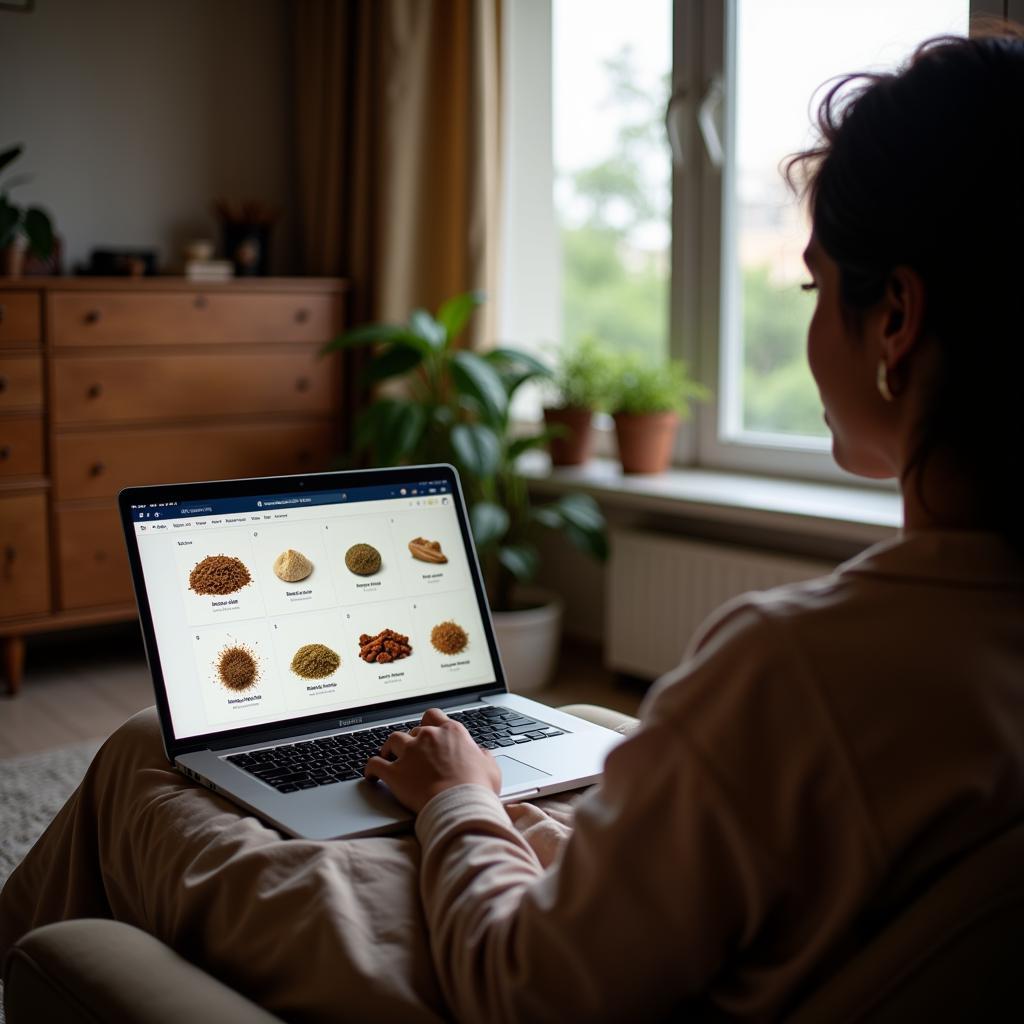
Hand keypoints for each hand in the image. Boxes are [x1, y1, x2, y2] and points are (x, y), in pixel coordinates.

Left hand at [365, 708, 501, 812]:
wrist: (460, 807)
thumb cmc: (477, 789)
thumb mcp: (490, 768)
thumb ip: (483, 756)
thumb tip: (480, 754)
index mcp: (451, 732)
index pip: (434, 716)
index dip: (428, 724)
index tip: (427, 731)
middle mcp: (428, 737)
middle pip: (413, 730)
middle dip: (411, 739)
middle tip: (412, 751)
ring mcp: (409, 753)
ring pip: (392, 740)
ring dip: (389, 748)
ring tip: (388, 756)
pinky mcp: (395, 773)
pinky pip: (375, 764)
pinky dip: (370, 768)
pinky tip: (370, 775)